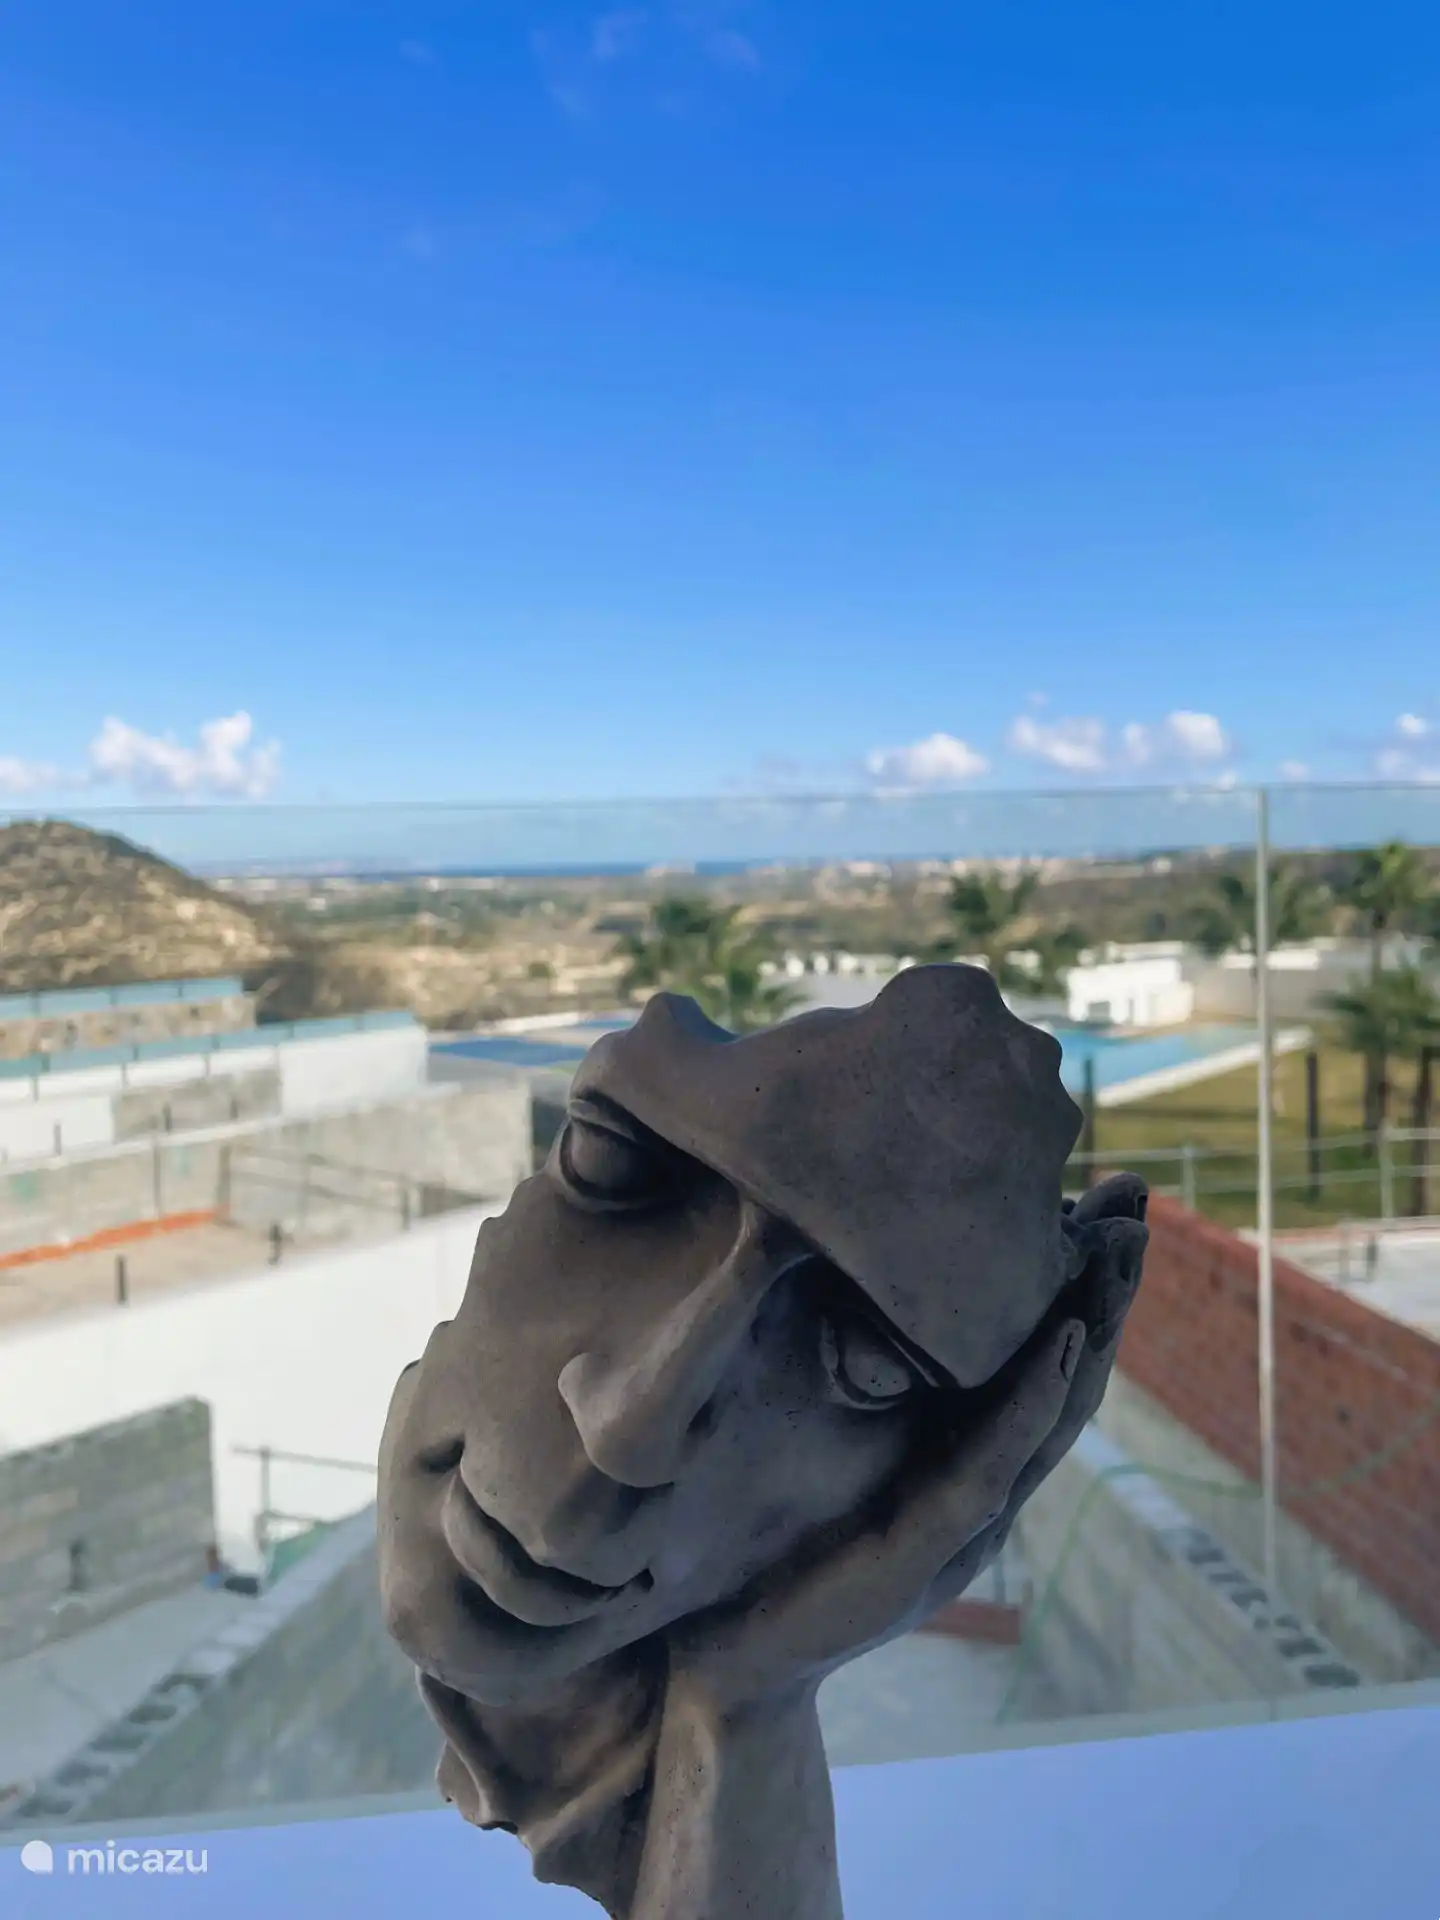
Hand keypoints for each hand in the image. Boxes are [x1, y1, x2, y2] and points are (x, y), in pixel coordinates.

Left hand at [665, 1174, 1146, 1714]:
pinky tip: (1063, 1340)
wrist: (727, 1660)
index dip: (1071, 1283)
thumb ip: (843, 1368)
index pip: (1034, 1359)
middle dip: (1100, 1291)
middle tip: (1136, 1203)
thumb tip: (823, 1245)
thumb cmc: (766, 1541)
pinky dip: (1032, 1401)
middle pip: (1060, 1378)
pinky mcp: (924, 1549)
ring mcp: (961, 1521)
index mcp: (958, 1454)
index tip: (1101, 1201)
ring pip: (1047, 1416)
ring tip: (1117, 1254)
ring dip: (1088, 1330)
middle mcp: (979, 1484)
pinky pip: (991, 1465)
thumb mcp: (810, 1435)